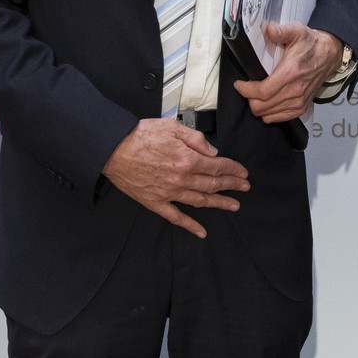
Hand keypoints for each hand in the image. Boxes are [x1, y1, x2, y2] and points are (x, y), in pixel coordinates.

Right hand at [101, 118, 249, 237]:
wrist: (113, 149)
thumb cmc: (140, 135)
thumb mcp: (172, 126)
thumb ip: (195, 138)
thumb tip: (212, 151)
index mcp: (187, 158)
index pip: (217, 165)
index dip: (233, 169)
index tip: (242, 172)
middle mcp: (181, 178)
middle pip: (213, 184)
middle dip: (232, 185)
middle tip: (245, 187)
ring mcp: (169, 192)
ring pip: (200, 201)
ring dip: (219, 203)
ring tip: (234, 205)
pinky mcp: (155, 202)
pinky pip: (176, 217)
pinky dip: (190, 225)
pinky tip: (202, 231)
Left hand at [233, 22, 343, 123]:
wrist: (328, 55)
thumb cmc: (310, 44)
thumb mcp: (296, 31)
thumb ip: (281, 30)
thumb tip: (268, 29)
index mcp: (290, 72)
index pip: (262, 91)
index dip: (246, 90)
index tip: (239, 84)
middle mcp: (295, 90)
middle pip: (261, 106)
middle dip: (249, 98)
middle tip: (247, 87)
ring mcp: (299, 102)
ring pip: (267, 114)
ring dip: (258, 105)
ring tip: (256, 94)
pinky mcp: (301, 108)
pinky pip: (278, 118)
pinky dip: (269, 113)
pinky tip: (267, 102)